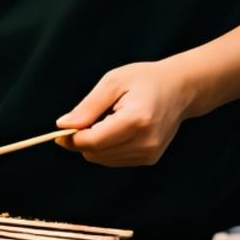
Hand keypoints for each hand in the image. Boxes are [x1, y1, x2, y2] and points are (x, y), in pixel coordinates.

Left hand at [55, 60, 193, 166]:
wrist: (180, 89)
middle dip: (81, 140)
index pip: (94, 141)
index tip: (60, 130)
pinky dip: (107, 148)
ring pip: (103, 159)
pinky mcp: (150, 159)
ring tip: (106, 119)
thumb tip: (63, 125)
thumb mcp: (113, 82)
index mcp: (137, 119)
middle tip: (83, 118)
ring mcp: (150, 153)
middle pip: (96, 153)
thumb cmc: (144, 80)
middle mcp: (146, 142)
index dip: (72, 138)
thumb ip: (88, 106)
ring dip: (94, 144)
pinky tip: (116, 128)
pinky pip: (115, 160)